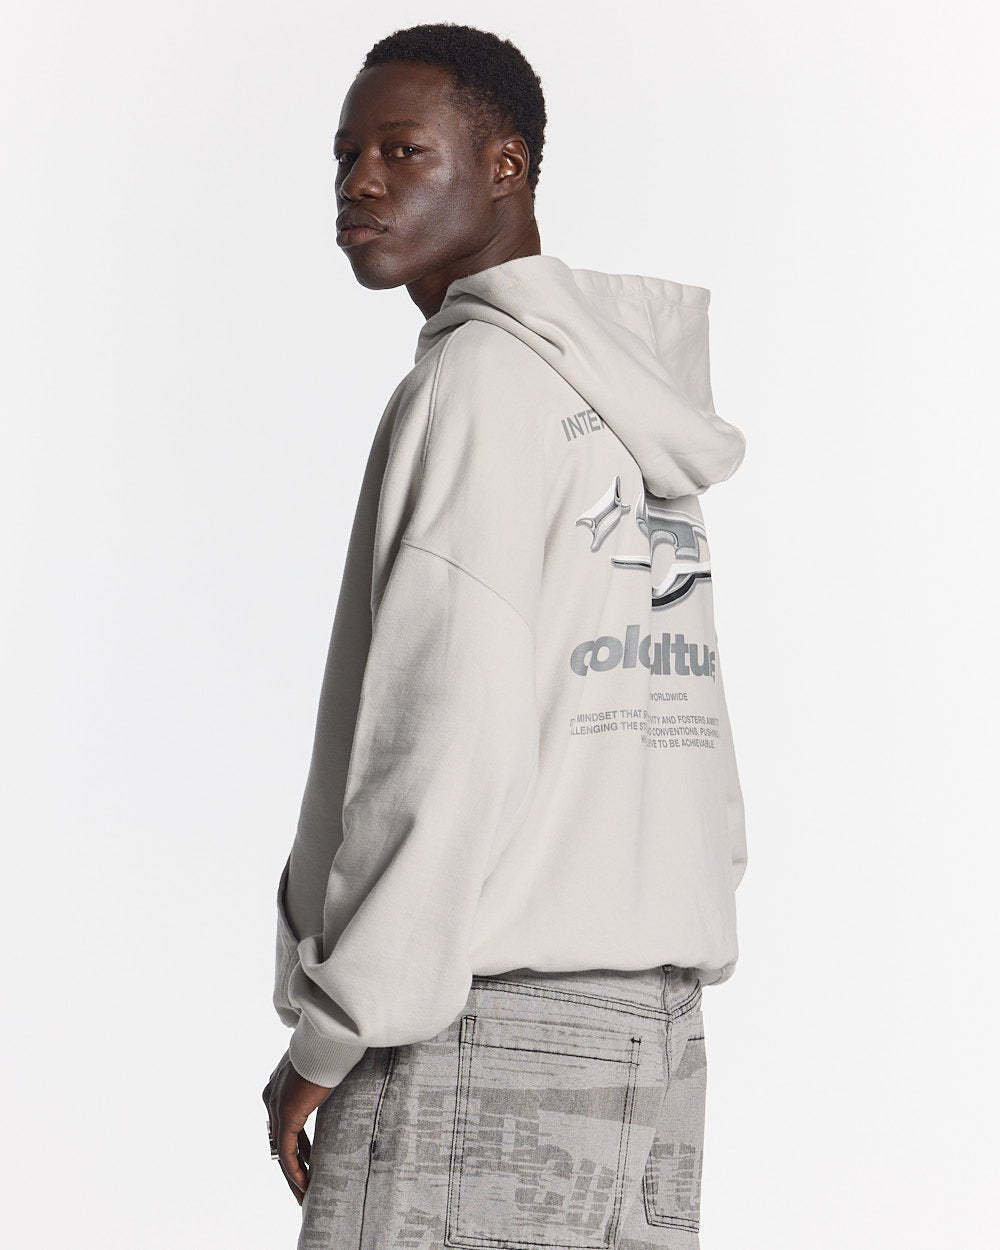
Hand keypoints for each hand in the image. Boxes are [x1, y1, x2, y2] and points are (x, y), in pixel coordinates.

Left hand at [262, 1050, 333, 1203]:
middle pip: (280, 1142)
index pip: (285, 1126)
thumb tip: (339, 1087)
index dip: (297, 1148)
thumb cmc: (332, 1048)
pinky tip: (305, 1186)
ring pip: (281, 1152)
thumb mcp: (323, 1070)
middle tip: (305, 1187)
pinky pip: (286, 1153)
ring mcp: (276, 1107)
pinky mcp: (285, 1115)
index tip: (310, 1163)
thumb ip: (321, 1084)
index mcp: (278, 1086)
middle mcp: (272, 1098)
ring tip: (306, 1195)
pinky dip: (295, 1172)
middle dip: (293, 1167)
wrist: (328, 1039)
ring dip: (294, 1176)